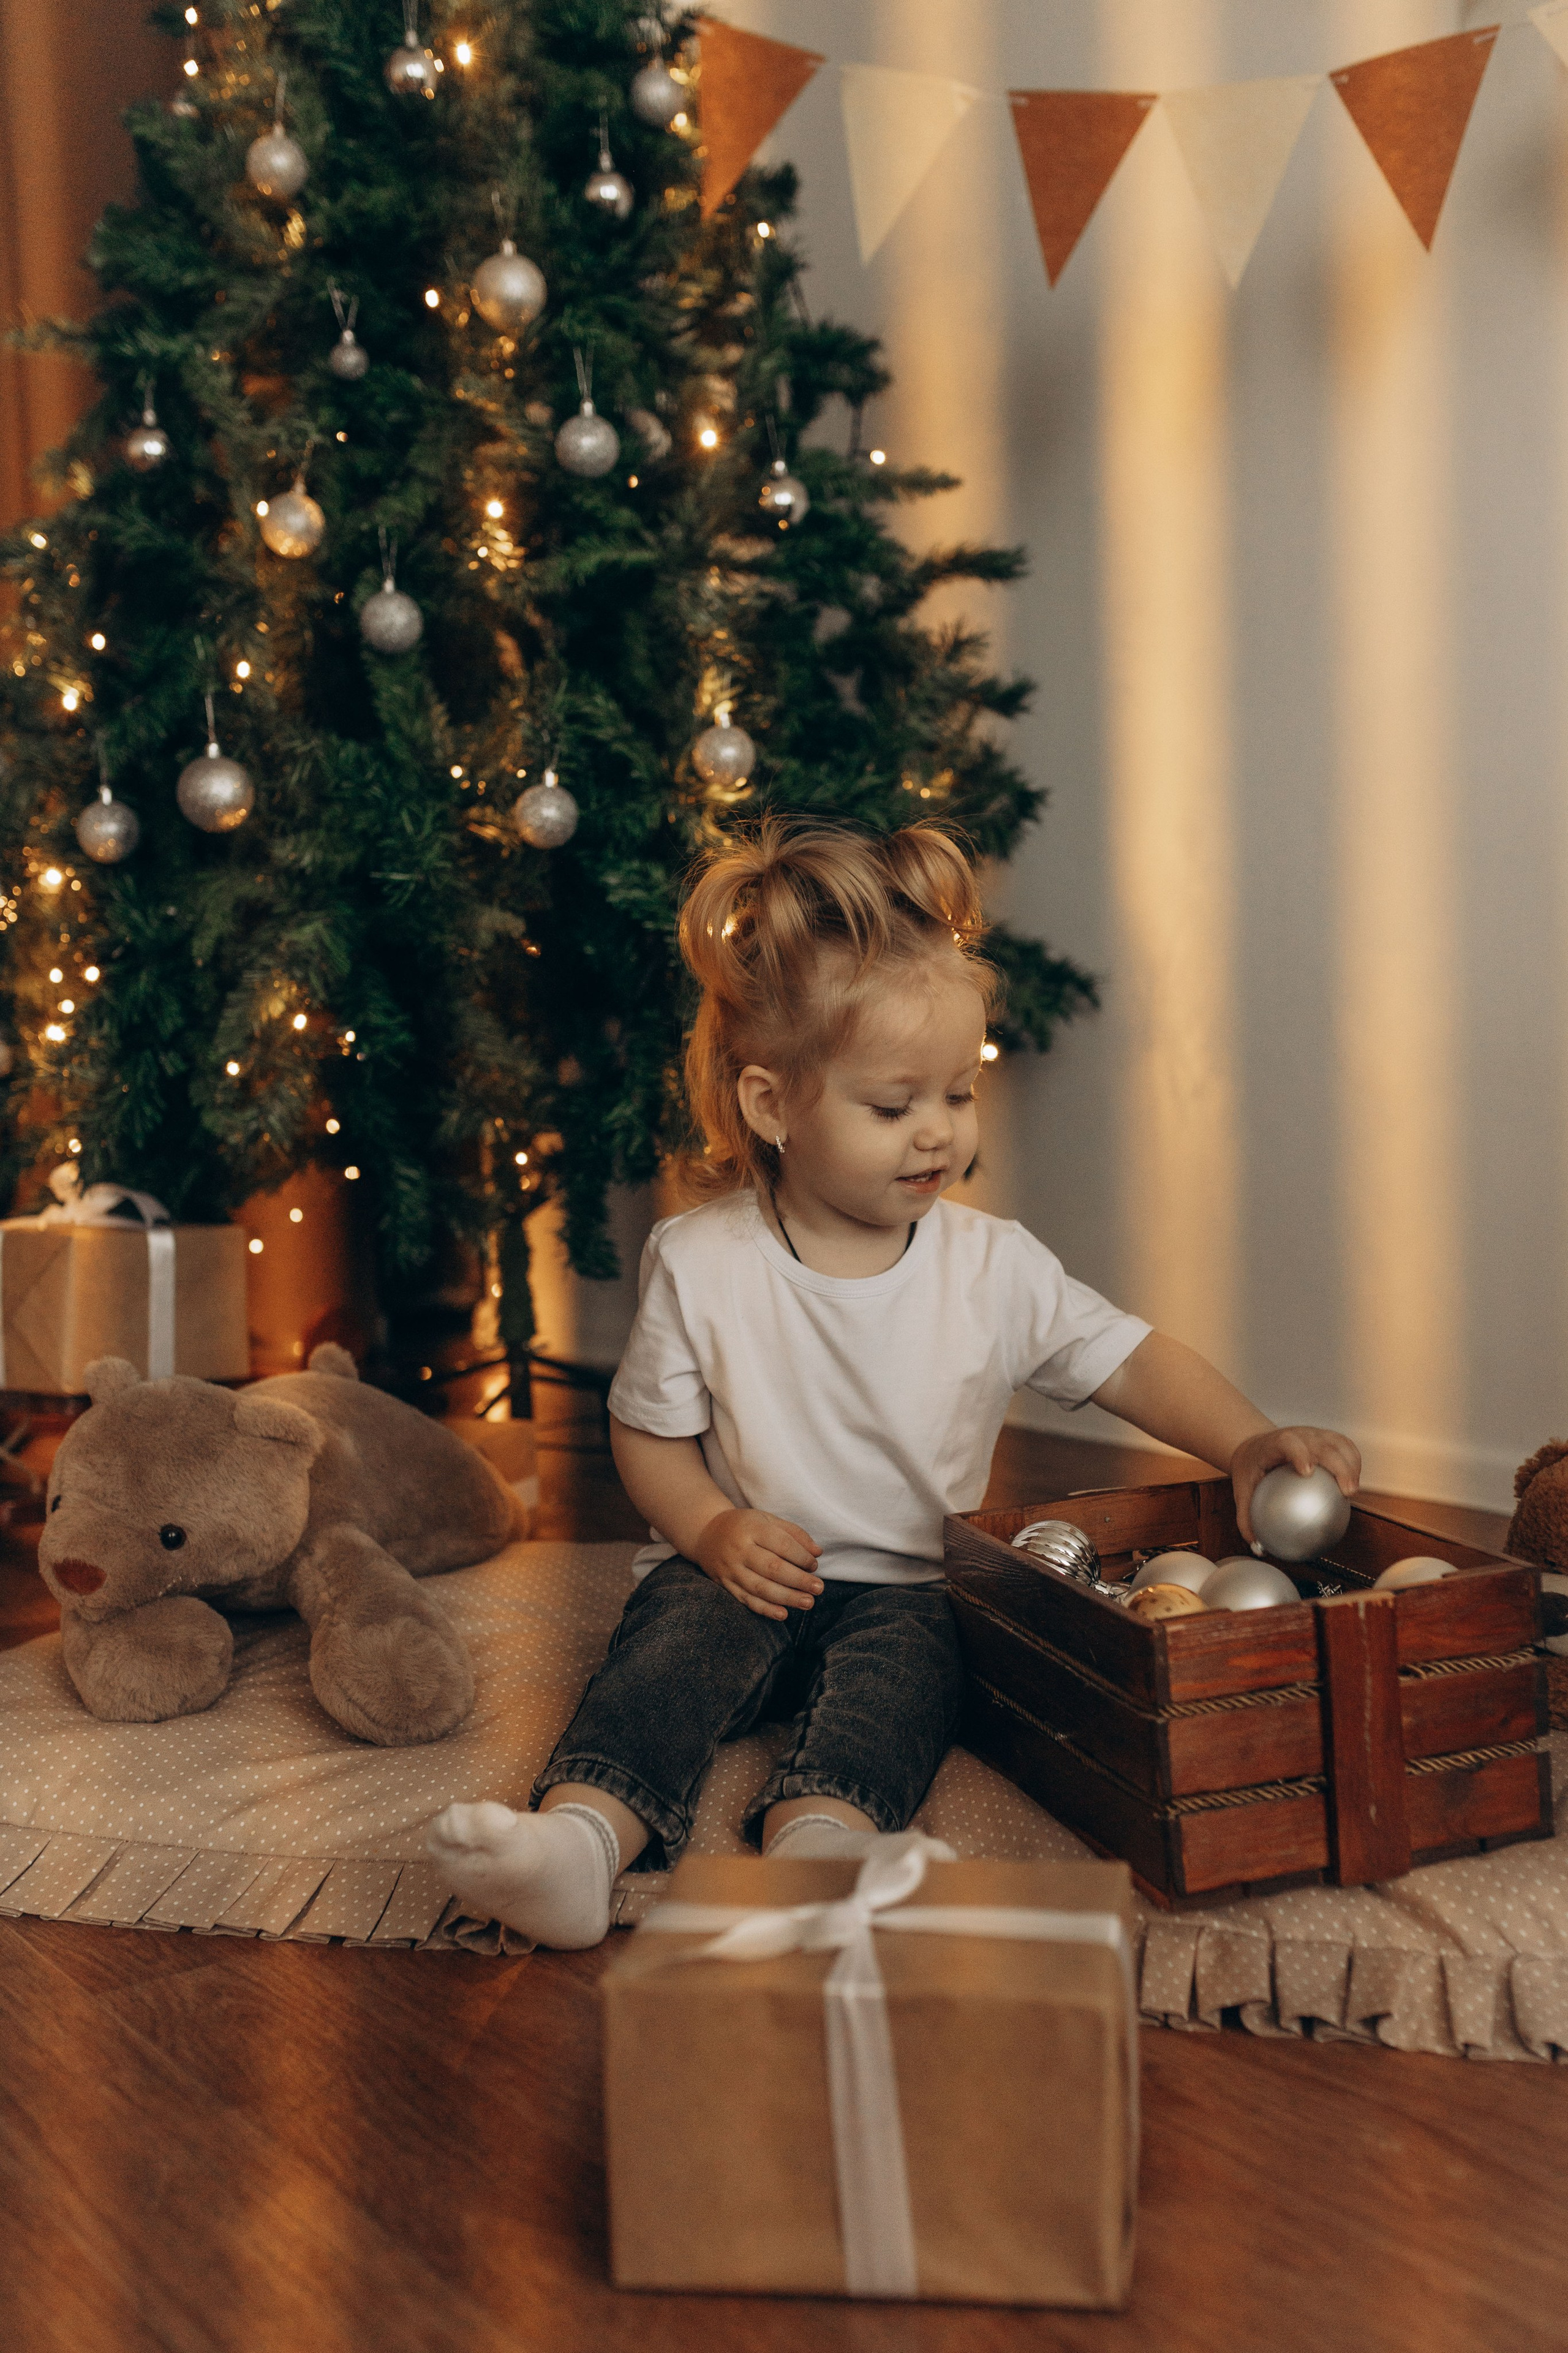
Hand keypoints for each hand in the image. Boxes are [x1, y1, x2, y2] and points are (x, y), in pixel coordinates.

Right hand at [691, 1508, 823, 1621]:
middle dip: (799, 1580)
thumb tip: (817, 1552)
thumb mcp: (767, 1519)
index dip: (801, 1556)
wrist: (706, 1533)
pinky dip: (765, 1610)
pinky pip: (746, 1600)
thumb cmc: (744, 1526)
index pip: (781, 1544)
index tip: (814, 1565)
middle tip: (819, 1588)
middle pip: (772, 1568)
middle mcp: (739, 1549)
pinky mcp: (725, 1584)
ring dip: (787, 1598)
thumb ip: (794, 1533)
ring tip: (808, 1602)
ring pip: (760, 1588)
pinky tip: (783, 1614)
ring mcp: (730, 1569)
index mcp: (752, 1528)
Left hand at [1230, 1426, 1361, 1547]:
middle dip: (1338, 1464)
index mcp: (1275, 1443)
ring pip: (1339, 1444)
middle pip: (1323, 1444)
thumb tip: (1258, 1547)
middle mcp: (1298, 1434)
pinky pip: (1345, 1448)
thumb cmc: (1251, 1470)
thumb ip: (1246, 1518)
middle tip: (1347, 1491)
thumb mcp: (1242, 1491)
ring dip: (1351, 1465)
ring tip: (1353, 1492)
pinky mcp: (1327, 1437)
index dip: (1300, 1453)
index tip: (1307, 1472)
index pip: (1289, 1442)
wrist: (1257, 1447)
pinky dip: (1353, 1463)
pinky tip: (1353, 1486)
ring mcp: (1315, 1434)